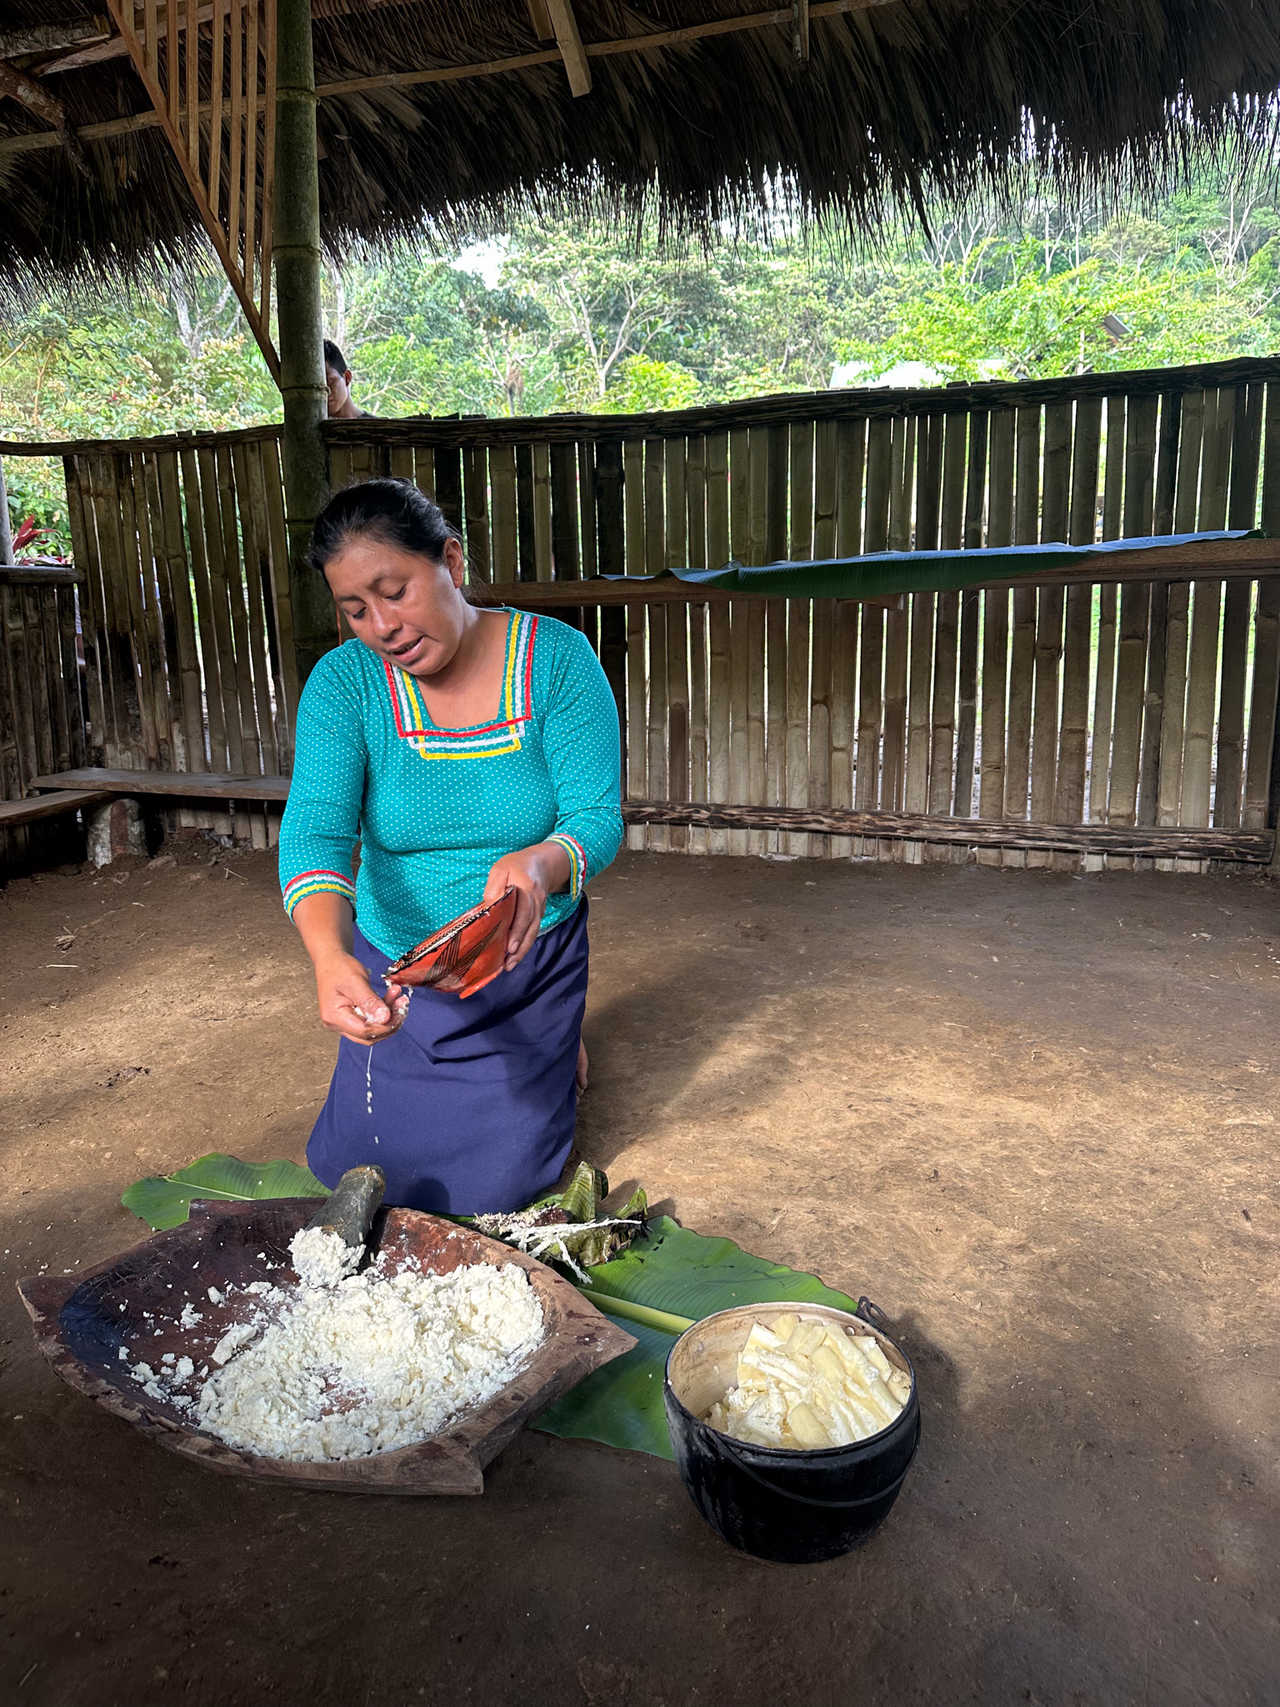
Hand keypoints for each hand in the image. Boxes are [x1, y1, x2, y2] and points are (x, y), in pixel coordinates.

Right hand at [313, 951, 407, 1042]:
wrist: (330, 960)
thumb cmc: (339, 968)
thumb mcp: (356, 981)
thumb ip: (369, 1001)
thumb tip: (385, 1018)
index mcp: (334, 1016)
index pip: (364, 1031)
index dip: (384, 1026)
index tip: (400, 1011)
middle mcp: (337, 1024)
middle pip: (368, 1035)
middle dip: (389, 1022)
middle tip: (402, 1004)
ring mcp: (343, 1022)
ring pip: (372, 1029)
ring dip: (389, 1016)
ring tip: (400, 998)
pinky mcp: (351, 1017)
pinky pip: (370, 1020)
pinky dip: (383, 1011)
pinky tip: (392, 996)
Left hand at [483, 848, 550, 971]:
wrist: (542, 862)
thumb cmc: (517, 865)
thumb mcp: (501, 869)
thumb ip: (494, 887)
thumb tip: (490, 909)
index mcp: (527, 888)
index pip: (523, 912)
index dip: (517, 931)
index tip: (509, 947)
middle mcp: (536, 901)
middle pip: (530, 927)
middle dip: (520, 947)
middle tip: (508, 963)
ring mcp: (540, 908)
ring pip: (533, 932)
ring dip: (523, 950)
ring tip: (510, 965)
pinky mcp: (539, 914)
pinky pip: (533, 931)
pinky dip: (525, 944)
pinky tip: (515, 955)